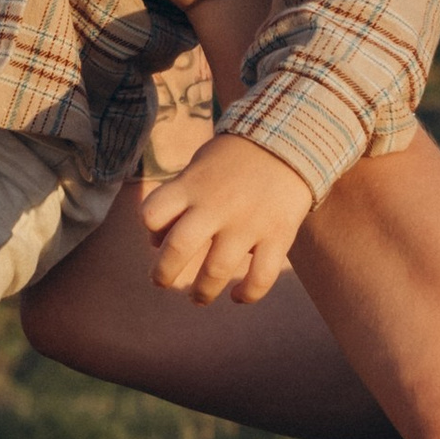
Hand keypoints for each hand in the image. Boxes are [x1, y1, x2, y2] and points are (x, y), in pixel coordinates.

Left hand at [140, 131, 314, 305]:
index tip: (158, 235)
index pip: (153, 213)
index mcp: (192, 186)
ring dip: (202, 292)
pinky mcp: (278, 235)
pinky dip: (248, 294)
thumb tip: (155, 243)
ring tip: (198, 298)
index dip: (151, 228)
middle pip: (179, 247)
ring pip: (216, 271)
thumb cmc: (233, 160)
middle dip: (163, 273)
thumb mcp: (198, 167)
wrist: (288, 140)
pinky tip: (238, 296)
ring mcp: (248, 222)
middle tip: (161, 282)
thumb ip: (177, 199)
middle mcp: (216, 205)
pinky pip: (261, 277)